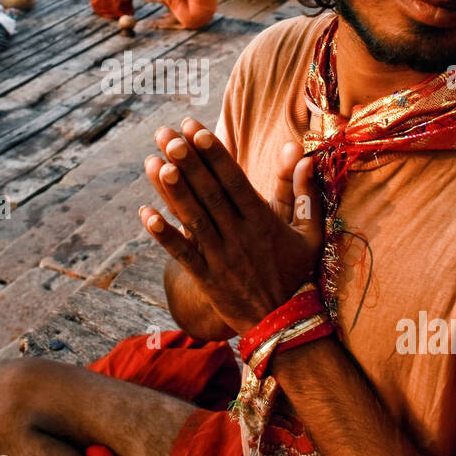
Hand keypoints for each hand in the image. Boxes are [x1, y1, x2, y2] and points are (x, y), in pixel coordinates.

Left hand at [138, 118, 323, 334]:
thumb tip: (304, 155)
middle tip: (167, 135)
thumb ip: (305, 193)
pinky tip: (145, 214)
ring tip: (152, 163)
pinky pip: (182, 255)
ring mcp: (221, 257)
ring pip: (193, 219)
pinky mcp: (207, 279)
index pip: (234, 181)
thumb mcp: (310, 233)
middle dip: (187, 163)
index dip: (214, 155)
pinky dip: (163, 235)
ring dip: (171, 192)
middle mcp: (240, 235)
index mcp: (263, 221)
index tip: (195, 129)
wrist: (285, 326)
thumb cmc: (296, 273)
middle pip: (209, 193)